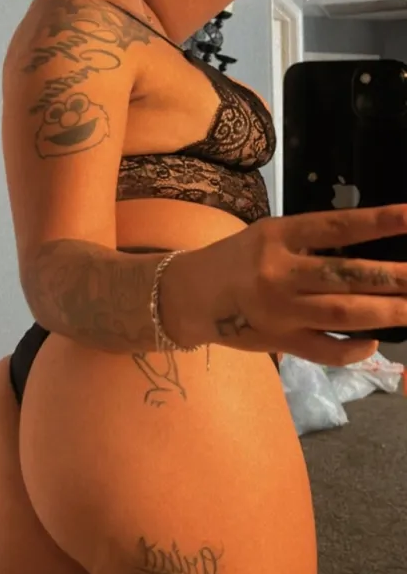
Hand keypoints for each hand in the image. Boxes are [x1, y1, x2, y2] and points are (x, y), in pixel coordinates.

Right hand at [166, 205, 406, 365]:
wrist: (188, 296)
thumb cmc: (233, 259)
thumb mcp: (266, 236)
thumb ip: (308, 242)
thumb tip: (364, 253)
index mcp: (278, 236)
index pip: (336, 226)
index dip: (379, 221)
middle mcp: (280, 272)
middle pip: (346, 276)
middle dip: (395, 278)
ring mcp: (280, 310)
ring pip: (343, 314)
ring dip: (388, 313)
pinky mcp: (279, 342)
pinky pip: (325, 351)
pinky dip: (353, 350)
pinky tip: (374, 343)